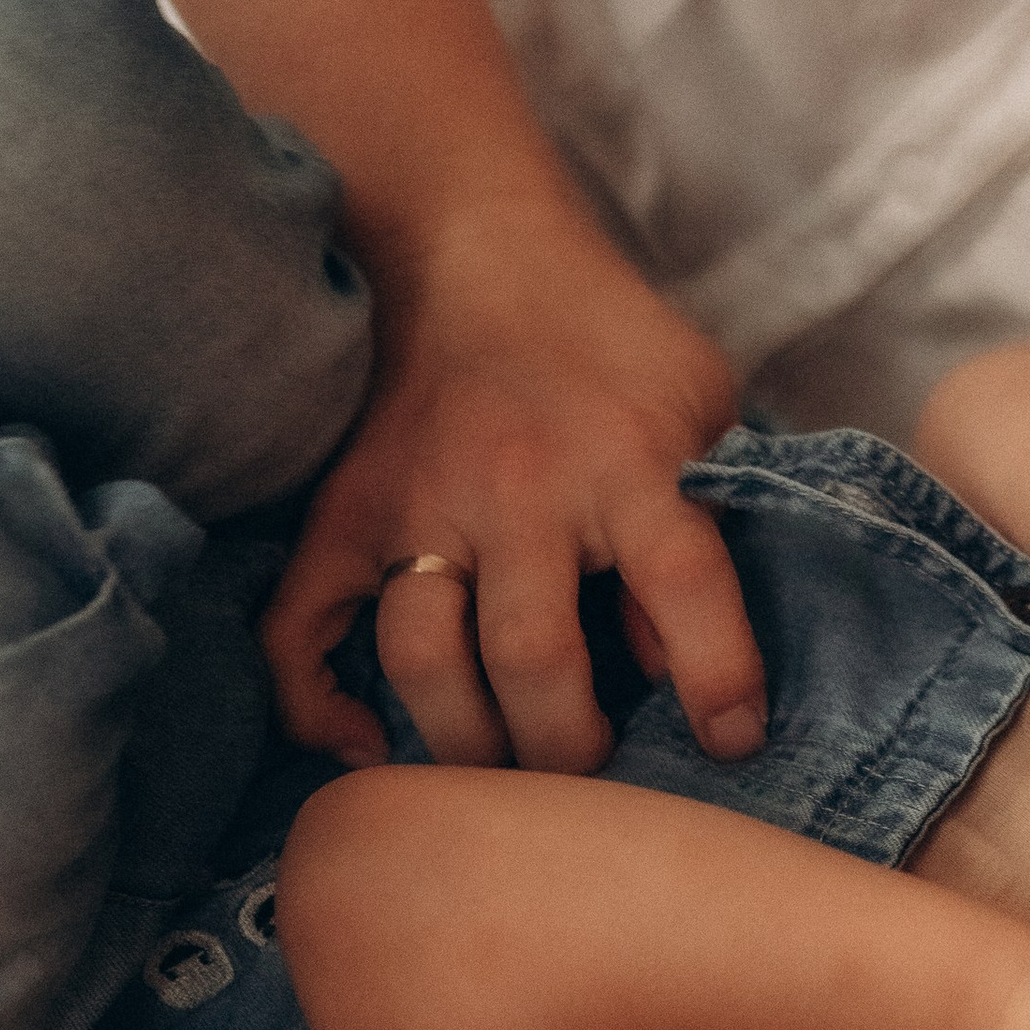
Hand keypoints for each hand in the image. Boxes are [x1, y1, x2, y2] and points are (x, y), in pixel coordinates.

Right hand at [260, 209, 766, 776]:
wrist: (480, 249)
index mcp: (628, 460)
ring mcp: (418, 503)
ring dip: (462, 741)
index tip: (732, 742)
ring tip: (498, 777)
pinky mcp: (343, 514)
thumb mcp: (700, 406)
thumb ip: (709, 517)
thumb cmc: (613, 343)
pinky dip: (317, 706)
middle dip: (567, 746)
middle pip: (532, 654)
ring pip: (421, 654)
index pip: (684, 581)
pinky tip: (365, 746)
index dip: (717, 677)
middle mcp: (519, 490)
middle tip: (589, 779)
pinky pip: (298, 629)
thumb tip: (669, 661)